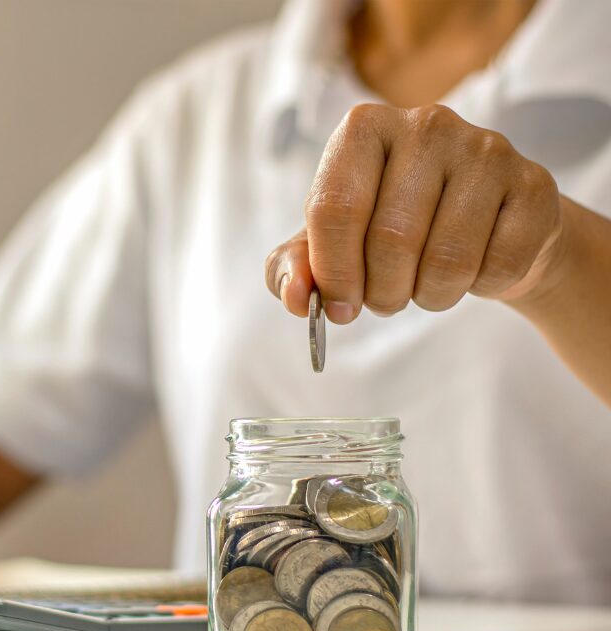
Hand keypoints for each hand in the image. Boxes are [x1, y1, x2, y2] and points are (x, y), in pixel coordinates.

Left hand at [265, 104, 564, 321]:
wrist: (482, 228)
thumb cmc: (390, 231)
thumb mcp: (329, 245)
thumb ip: (294, 268)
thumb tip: (294, 296)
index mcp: (363, 129)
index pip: (334, 209)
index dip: (333, 273)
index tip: (338, 307)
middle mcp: (426, 124)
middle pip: (390, 239)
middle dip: (382, 292)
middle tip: (385, 300)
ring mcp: (487, 150)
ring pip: (447, 260)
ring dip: (430, 296)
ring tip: (425, 285)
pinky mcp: (534, 185)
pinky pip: (498, 266)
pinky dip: (479, 288)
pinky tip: (474, 269)